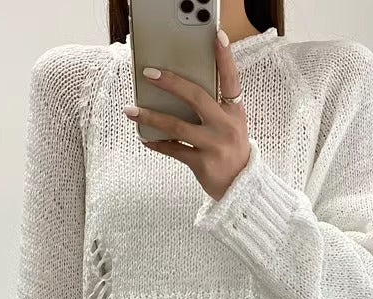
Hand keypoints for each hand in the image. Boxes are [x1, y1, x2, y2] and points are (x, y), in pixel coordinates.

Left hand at [123, 28, 250, 200]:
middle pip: (196, 97)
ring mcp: (214, 145)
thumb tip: (178, 92)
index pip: (231, 80)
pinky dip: (157, 143)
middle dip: (171, 83)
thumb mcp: (231, 125)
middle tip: (149, 74)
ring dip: (151, 117)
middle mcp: (226, 126)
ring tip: (131, 110)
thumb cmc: (231, 150)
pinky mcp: (202, 164)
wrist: (241, 186)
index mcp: (235, 112)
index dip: (225, 58)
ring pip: (177, 126)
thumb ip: (214, 108)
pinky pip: (173, 150)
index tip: (216, 37)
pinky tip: (144, 137)